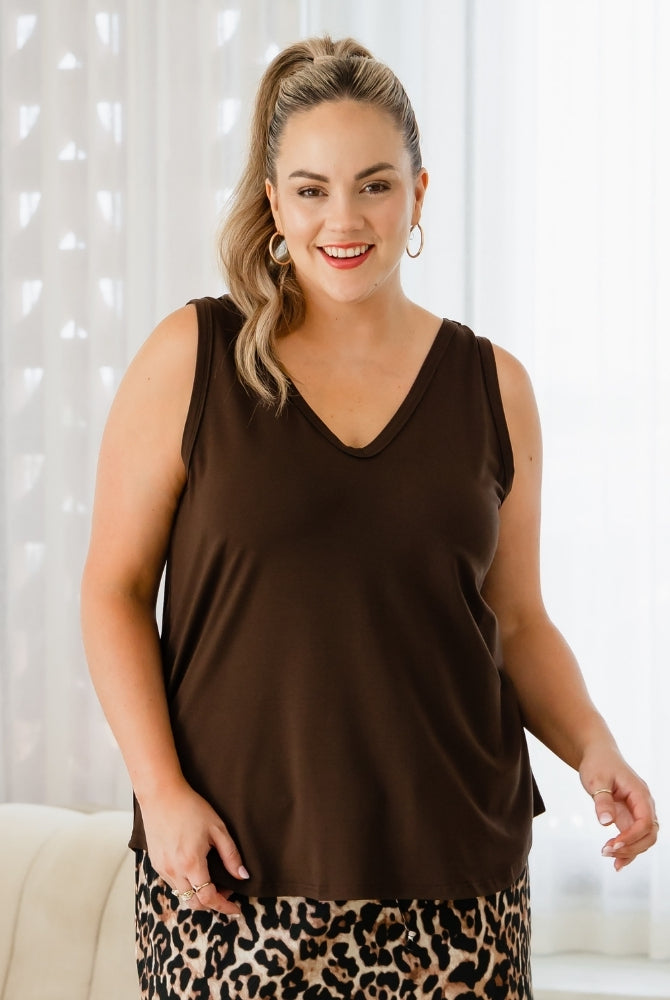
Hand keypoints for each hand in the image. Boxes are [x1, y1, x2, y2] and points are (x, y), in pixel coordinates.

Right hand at [139, 779, 249, 912]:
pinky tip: (196, 872)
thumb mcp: (217, 829)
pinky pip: (173, 884)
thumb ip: (231, 855)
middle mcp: (174, 871)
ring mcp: (162, 868)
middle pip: (194, 903)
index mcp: (191, 863)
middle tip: (227, 894)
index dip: (224, 907)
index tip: (236, 909)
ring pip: (182, 895)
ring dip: (198, 895)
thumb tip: (243, 876)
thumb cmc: (191, 808)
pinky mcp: (156, 863)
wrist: (161, 795)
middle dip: (212, 904)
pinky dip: (186, 886)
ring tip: (213, 881)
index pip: (208, 898)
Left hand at [580, 745, 658, 870]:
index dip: (632, 837)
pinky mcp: (629, 817)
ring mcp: (638, 811)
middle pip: (649, 834)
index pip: (645, 822)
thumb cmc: (599, 763)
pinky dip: (628, 850)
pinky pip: (634, 837)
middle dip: (631, 847)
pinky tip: (617, 862)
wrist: (598, 755)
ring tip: (607, 856)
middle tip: (607, 852)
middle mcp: (643, 804)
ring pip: (644, 839)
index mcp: (640, 793)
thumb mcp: (596, 779)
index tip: (613, 844)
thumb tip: (606, 821)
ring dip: (630, 851)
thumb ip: (602, 800)